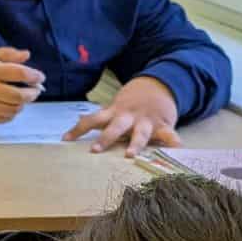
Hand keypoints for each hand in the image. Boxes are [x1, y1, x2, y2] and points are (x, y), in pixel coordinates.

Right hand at [0, 48, 44, 123]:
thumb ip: (6, 54)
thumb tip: (26, 55)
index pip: (19, 73)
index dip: (34, 75)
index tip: (39, 76)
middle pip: (19, 96)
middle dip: (32, 93)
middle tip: (35, 89)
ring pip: (14, 109)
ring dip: (23, 103)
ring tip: (22, 97)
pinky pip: (4, 118)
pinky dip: (12, 113)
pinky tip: (11, 105)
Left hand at [64, 76, 178, 156]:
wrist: (159, 85)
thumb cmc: (132, 102)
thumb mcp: (114, 107)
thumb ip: (100, 118)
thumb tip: (74, 126)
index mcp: (114, 113)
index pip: (92, 120)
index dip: (79, 128)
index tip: (65, 139)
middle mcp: (129, 117)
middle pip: (115, 127)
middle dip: (105, 138)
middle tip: (94, 150)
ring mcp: (146, 121)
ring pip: (139, 133)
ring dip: (134, 144)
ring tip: (129, 155)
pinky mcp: (163, 125)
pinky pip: (169, 135)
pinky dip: (173, 143)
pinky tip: (176, 151)